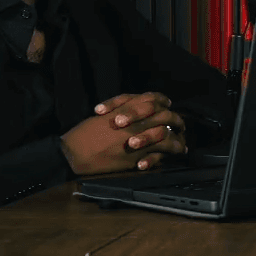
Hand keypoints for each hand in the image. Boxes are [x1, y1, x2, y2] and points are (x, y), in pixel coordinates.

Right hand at [59, 92, 188, 175]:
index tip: (168, 105)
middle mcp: (134, 121)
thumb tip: (138, 106)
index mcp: (126, 109)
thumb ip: (122, 108)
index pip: (152, 99)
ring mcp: (137, 139)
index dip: (163, 102)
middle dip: (176, 120)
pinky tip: (172, 156)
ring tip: (181, 145)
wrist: (74, 153)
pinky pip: (158, 154)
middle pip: (165, 116)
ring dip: (176, 140)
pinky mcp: (136, 156)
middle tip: (180, 125)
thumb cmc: (84, 134)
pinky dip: (167, 155)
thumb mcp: (104, 114)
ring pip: (165, 135)